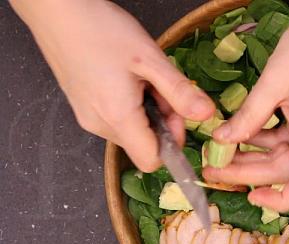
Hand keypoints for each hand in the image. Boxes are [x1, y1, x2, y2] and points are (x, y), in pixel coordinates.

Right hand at [10, 0, 214, 171]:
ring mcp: (87, 117)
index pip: (150, 161)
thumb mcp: (150, 59)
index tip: (177, 113)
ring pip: (130, 131)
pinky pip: (115, 118)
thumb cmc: (102, 30)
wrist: (58, 11)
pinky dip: (129, 105)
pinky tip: (127, 77)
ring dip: (146, 112)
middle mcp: (99, 125)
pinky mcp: (82, 107)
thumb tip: (207, 115)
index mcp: (117, 118)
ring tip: (142, 77)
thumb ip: (180, 92)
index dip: (172, 144)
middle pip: (142, 144)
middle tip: (161, 86)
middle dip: (161, 121)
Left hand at [203, 0, 288, 211]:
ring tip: (223, 151)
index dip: (281, 201)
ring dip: (258, 154)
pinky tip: (246, 132)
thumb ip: (248, 116)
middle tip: (214, 169)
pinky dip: (271, 138)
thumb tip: (222, 140)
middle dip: (250, 171)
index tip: (251, 197)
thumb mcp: (273, 83)